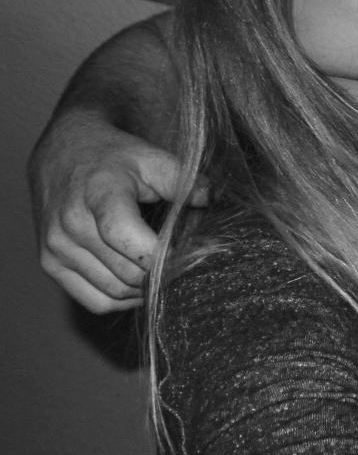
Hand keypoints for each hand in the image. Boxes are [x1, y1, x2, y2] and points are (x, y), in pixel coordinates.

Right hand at [28, 109, 192, 311]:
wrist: (61, 154)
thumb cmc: (112, 157)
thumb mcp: (150, 157)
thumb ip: (182, 180)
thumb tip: (210, 199)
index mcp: (98, 195)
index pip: (127, 238)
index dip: (162, 255)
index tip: (191, 255)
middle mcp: (71, 225)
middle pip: (127, 271)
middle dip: (163, 274)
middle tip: (188, 267)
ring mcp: (56, 248)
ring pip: (114, 291)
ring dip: (145, 290)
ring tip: (168, 274)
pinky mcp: (50, 264)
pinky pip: (94, 300)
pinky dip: (122, 301)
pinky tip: (141, 287)